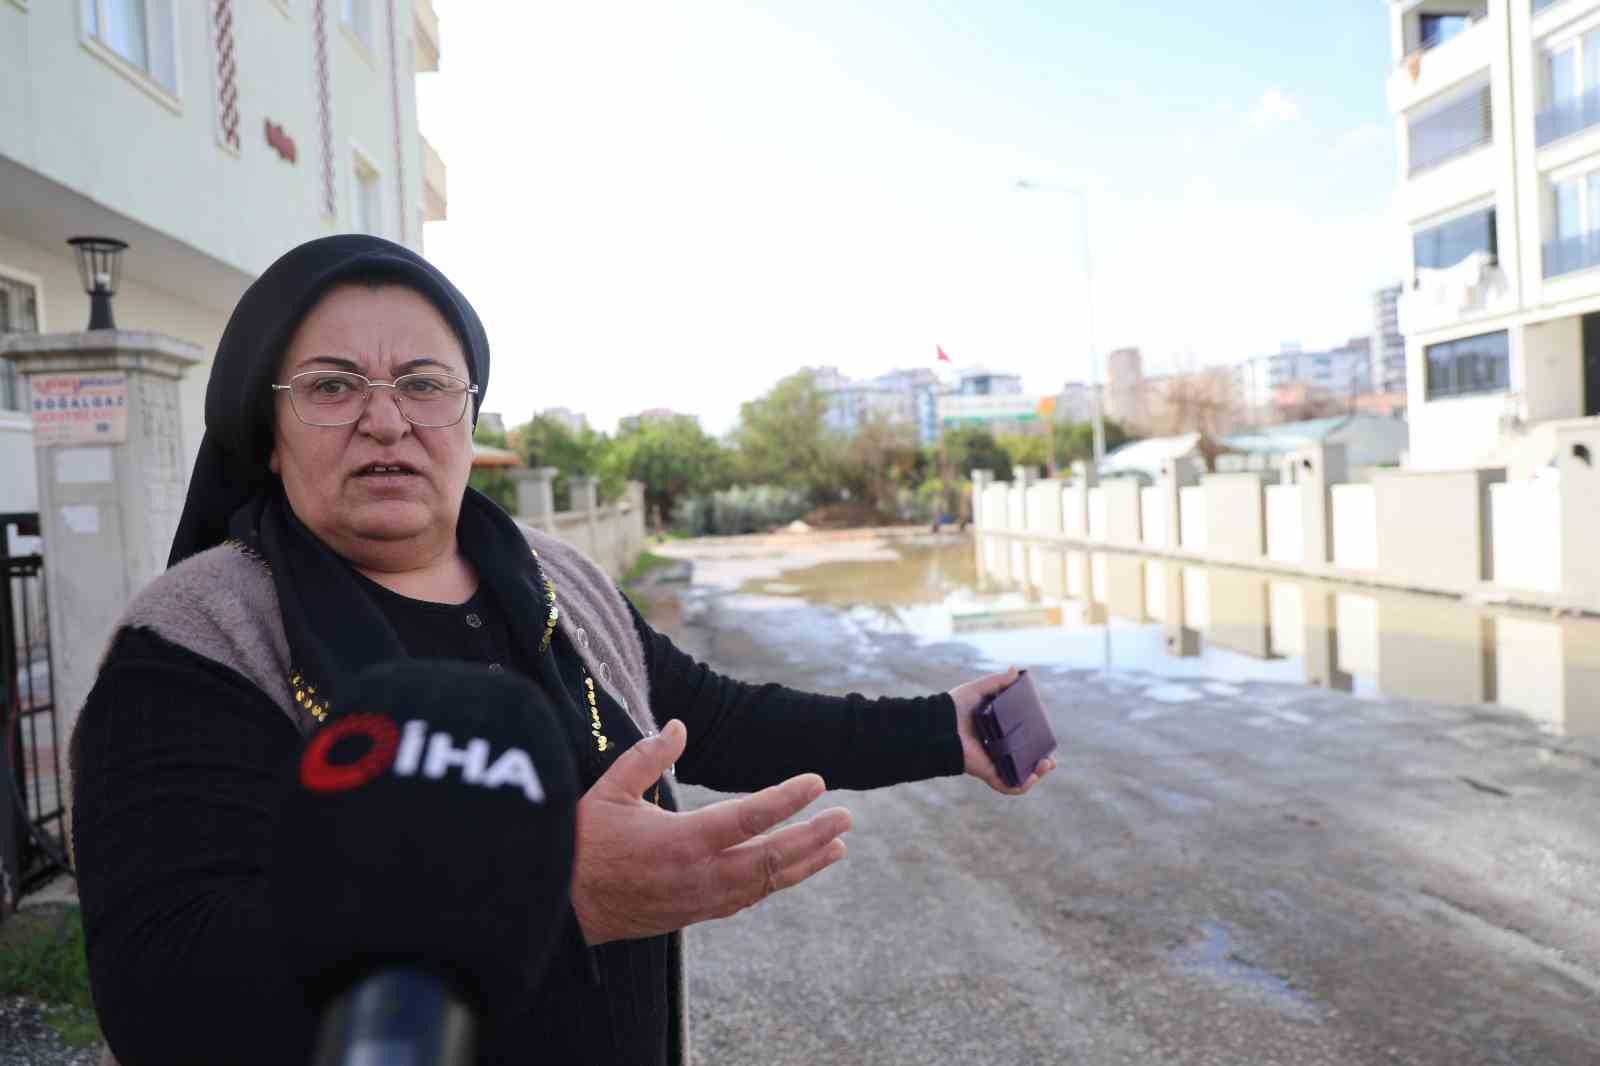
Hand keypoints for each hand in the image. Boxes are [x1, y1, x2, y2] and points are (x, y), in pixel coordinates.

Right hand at [571, 719, 852, 945]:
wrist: (560, 906)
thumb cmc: (582, 842)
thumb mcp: (609, 789)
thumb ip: (647, 756)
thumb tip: (679, 726)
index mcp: (681, 841)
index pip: (749, 818)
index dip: (788, 799)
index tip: (817, 782)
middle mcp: (700, 876)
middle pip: (772, 857)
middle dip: (814, 836)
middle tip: (847, 817)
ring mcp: (700, 900)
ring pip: (765, 883)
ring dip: (804, 864)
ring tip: (836, 847)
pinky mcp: (694, 914)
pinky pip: (747, 899)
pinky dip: (774, 882)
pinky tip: (789, 871)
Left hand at [948, 666, 1056, 795]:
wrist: (938, 724)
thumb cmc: (954, 707)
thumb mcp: (978, 690)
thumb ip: (996, 682)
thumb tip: (1014, 670)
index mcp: (998, 732)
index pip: (1022, 740)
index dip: (1037, 742)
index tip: (1048, 741)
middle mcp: (997, 749)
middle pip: (1024, 760)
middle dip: (1041, 762)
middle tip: (1050, 760)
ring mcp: (992, 762)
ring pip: (1019, 775)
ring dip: (1036, 774)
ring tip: (1046, 765)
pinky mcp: (986, 772)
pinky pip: (1005, 785)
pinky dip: (1019, 785)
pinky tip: (1031, 777)